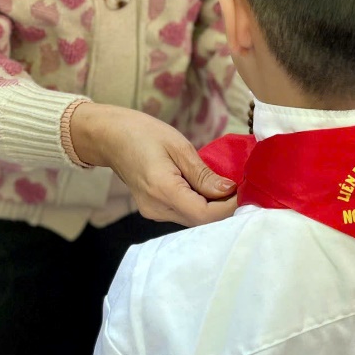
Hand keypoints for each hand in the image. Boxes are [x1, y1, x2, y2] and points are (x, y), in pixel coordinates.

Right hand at [70, 102, 236, 226]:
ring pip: (193, 219)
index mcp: (162, 190)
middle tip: (241, 187)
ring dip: (212, 207)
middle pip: (200, 221)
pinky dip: (199, 204)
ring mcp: (153, 212)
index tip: (245, 191)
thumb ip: (203, 173)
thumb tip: (229, 190)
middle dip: (224, 207)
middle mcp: (157, 208)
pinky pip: (183, 213)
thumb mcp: (178, 146)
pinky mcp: (153, 210)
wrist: (109, 137)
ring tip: (226, 186)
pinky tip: (207, 189)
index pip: (205, 215)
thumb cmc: (142, 133)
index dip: (229, 207)